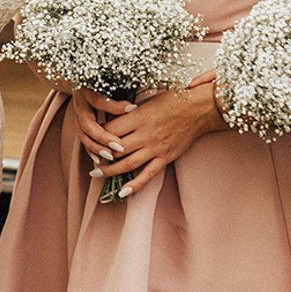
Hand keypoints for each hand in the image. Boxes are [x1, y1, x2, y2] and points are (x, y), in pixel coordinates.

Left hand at [89, 74, 225, 196]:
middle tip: (89, 158)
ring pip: (127, 164)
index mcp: (138, 117)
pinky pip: (148, 175)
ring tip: (97, 175)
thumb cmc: (175, 98)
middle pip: (115, 149)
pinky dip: (134, 185)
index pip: (110, 129)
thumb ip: (131, 111)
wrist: (200, 108)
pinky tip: (122, 192)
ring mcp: (155, 148)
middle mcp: (145, 134)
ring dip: (110, 171)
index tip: (90, 137)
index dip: (98, 135)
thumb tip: (112, 117)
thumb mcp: (149, 99)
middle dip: (99, 155)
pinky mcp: (165, 157)